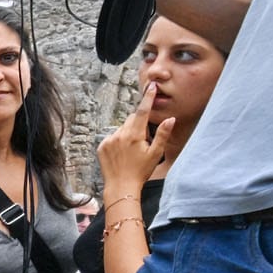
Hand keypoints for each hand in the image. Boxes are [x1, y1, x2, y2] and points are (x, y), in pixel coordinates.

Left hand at [97, 81, 175, 197]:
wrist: (121, 186)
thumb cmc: (141, 171)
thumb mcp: (156, 153)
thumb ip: (162, 134)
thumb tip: (170, 119)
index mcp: (134, 136)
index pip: (142, 111)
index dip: (147, 98)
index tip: (150, 86)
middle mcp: (119, 135)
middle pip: (132, 120)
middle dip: (139, 125)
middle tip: (143, 141)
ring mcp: (108, 140)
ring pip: (122, 128)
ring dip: (128, 133)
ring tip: (131, 151)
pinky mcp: (101, 146)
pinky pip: (112, 137)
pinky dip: (118, 140)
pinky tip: (122, 154)